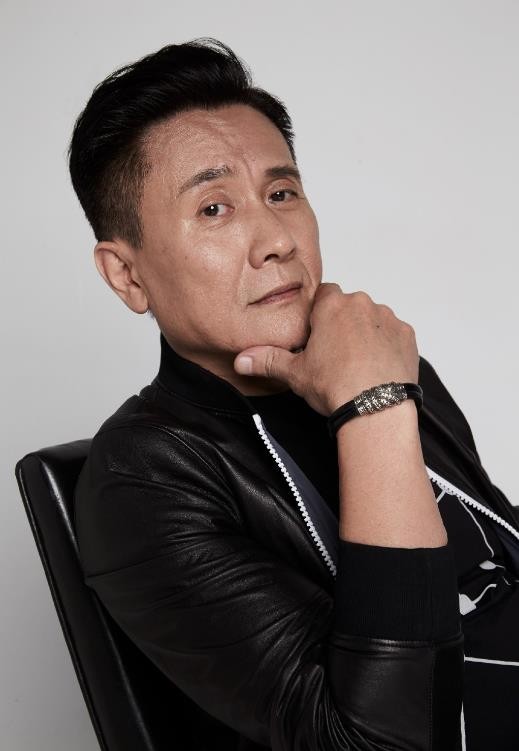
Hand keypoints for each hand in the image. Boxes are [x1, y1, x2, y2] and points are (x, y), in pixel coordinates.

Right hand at [233, 282, 418, 416]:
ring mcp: (388, 319)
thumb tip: (241, 360)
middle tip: (334, 355)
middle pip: (348, 307)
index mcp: (332, 306)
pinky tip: (376, 368)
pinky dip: (386, 347)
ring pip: (372, 320)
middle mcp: (362, 304)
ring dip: (365, 334)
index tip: (316, 335)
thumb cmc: (335, 386)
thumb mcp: (295, 373)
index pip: (323, 295)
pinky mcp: (407, 336)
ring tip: (357, 364)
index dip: (318, 315)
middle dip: (342, 325)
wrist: (376, 407)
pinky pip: (393, 335)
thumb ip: (268, 361)